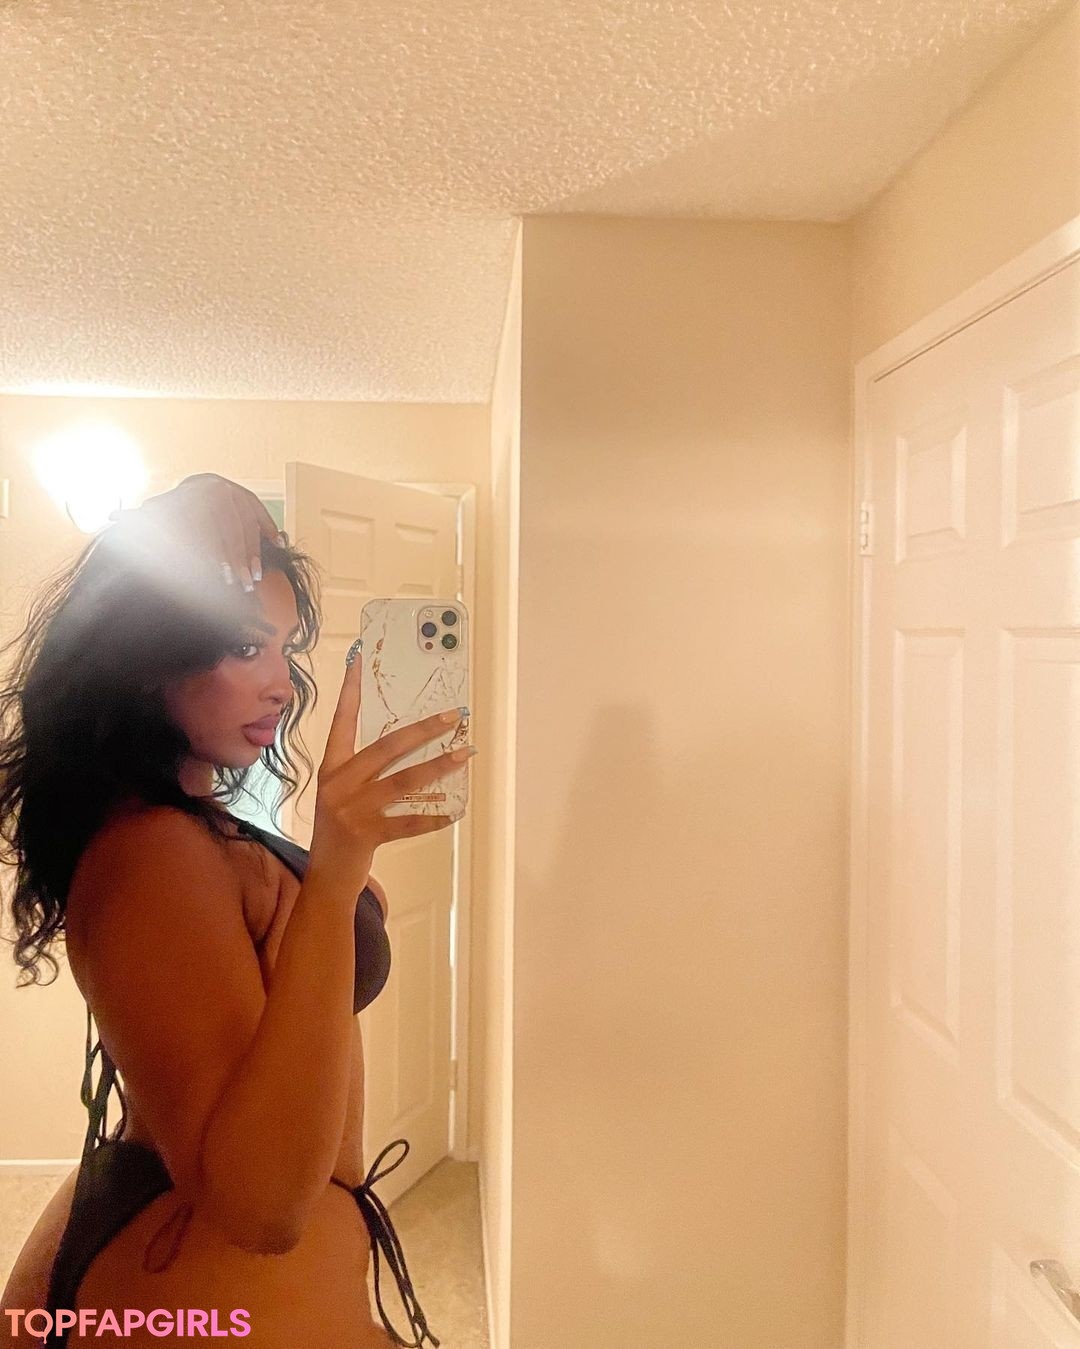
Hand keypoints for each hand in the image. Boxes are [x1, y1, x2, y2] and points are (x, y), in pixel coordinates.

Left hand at [108, 473, 283, 591]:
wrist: (198, 489)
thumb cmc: (174, 511)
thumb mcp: (154, 515)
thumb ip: (136, 518)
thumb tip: (112, 518)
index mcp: (190, 493)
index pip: (206, 527)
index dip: (216, 555)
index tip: (221, 578)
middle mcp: (214, 489)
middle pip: (229, 530)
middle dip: (237, 561)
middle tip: (242, 584)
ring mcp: (233, 491)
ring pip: (246, 525)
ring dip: (253, 554)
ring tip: (255, 577)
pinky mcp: (249, 496)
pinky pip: (261, 515)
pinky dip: (269, 530)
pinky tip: (277, 545)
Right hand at [307, 645, 475, 895]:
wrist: (326, 876)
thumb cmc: (339, 830)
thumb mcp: (342, 792)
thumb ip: (363, 768)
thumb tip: (406, 740)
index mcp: (331, 768)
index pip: (342, 721)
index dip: (349, 691)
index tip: (358, 662)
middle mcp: (338, 783)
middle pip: (387, 747)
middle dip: (423, 729)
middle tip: (453, 716)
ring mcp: (352, 809)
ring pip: (403, 780)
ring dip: (438, 766)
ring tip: (465, 754)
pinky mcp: (366, 835)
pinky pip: (407, 822)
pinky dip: (433, 817)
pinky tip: (455, 812)